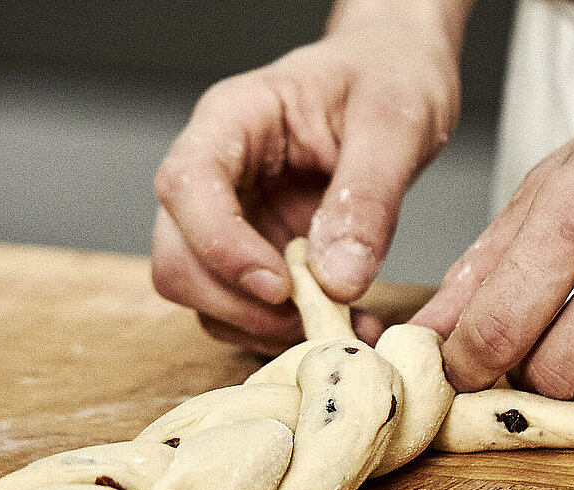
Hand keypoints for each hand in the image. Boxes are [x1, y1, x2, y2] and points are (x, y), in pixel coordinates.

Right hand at [151, 0, 469, 354]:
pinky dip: (284, 331)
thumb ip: (367, 196)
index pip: (186, 186)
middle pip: (176, 257)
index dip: (220, 246)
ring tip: (342, 327)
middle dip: (236, 303)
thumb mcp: (397, 123)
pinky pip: (243, 310)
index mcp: (232, 121)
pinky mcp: (254, 255)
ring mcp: (228, 219)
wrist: (397, 74)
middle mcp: (215, 175)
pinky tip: (344, 322)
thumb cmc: (389, 75)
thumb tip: (337, 280)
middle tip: (314, 319)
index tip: (280, 286)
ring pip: (200, 294)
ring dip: (261, 327)